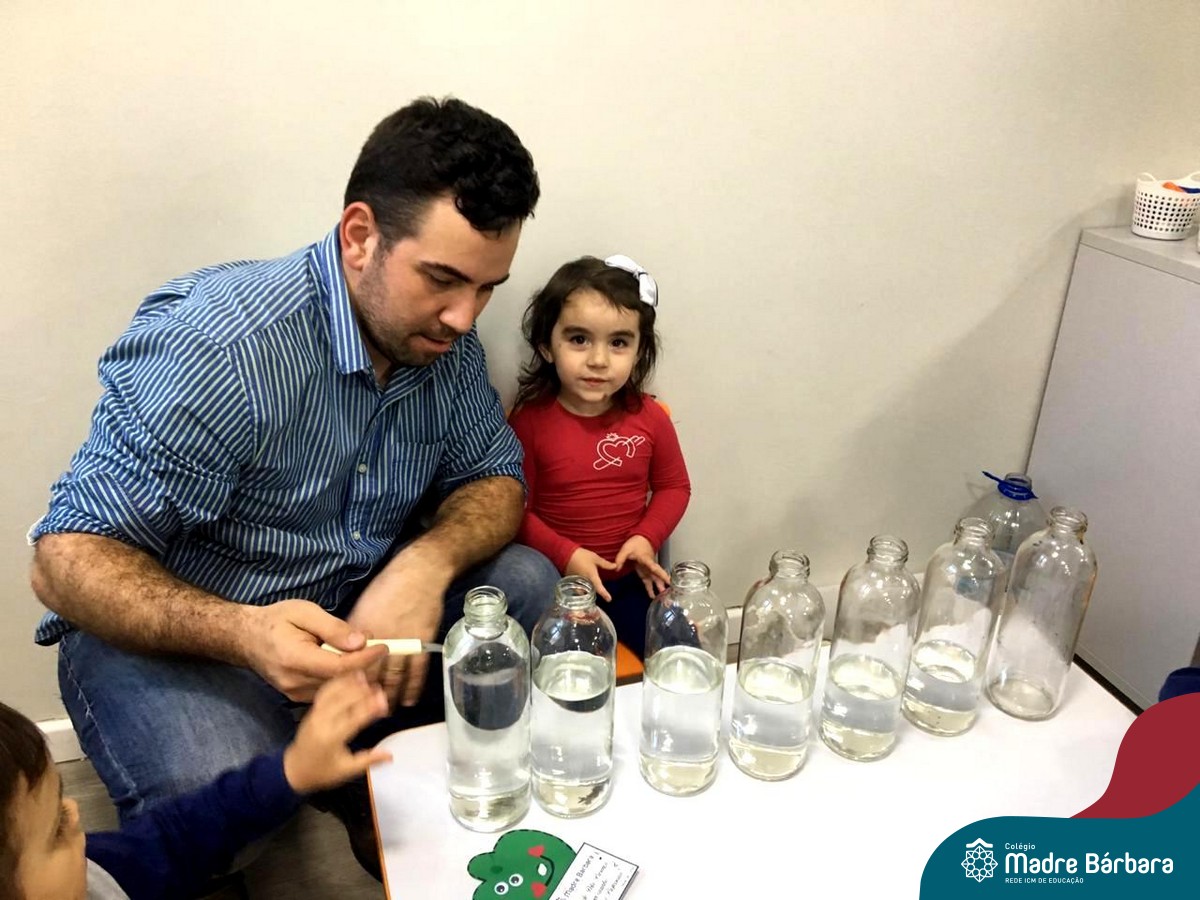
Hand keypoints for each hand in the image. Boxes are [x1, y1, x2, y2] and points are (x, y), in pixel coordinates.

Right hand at [241, 600, 387, 701]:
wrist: (246, 639)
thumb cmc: (276, 620)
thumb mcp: (304, 612)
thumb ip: (333, 628)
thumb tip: (360, 641)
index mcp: (295, 658)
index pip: (339, 667)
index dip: (365, 659)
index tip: (383, 647)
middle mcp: (295, 682)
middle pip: (341, 682)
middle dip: (365, 667)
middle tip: (378, 648)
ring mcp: (295, 694)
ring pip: (337, 691)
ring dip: (356, 675)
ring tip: (365, 655)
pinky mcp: (297, 698)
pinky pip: (328, 693)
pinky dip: (343, 681)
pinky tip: (349, 665)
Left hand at [283, 671, 393, 793]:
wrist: (293, 771)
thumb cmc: (322, 773)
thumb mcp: (346, 770)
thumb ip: (368, 760)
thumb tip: (390, 755)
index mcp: (332, 738)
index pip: (354, 719)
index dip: (370, 709)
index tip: (384, 702)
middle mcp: (322, 723)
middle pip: (344, 702)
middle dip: (362, 693)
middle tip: (379, 688)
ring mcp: (315, 715)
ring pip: (333, 694)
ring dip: (349, 684)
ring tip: (365, 676)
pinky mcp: (312, 711)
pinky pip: (324, 693)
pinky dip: (336, 683)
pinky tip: (347, 678)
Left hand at [346, 547, 450, 707]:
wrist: (419, 573)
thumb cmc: (388, 585)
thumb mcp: (362, 605)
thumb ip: (351, 630)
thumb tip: (342, 649)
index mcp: (361, 630)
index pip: (348, 662)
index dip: (345, 681)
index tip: (341, 697)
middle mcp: (379, 640)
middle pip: (370, 674)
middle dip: (364, 694)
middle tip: (360, 712)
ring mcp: (402, 642)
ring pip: (393, 677)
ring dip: (388, 696)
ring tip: (383, 711)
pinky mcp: (421, 642)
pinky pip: (417, 671)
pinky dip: (413, 687)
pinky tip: (409, 700)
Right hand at [565, 548, 617, 601]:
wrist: (565, 553)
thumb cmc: (582, 555)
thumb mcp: (595, 558)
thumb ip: (605, 564)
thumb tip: (615, 566)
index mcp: (591, 576)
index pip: (599, 588)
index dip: (604, 594)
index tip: (609, 599)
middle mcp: (584, 582)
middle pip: (590, 593)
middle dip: (594, 595)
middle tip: (601, 595)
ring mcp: (576, 583)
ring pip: (582, 593)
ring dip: (586, 594)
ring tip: (590, 593)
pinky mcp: (571, 581)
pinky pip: (577, 589)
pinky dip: (580, 590)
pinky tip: (583, 587)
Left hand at [615, 535, 669, 597]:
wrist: (642, 538)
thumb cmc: (636, 543)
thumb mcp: (626, 549)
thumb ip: (620, 558)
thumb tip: (616, 568)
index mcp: (647, 560)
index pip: (655, 568)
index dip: (662, 575)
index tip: (669, 581)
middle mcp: (650, 566)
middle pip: (657, 576)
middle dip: (662, 584)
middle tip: (667, 593)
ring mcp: (648, 569)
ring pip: (655, 579)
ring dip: (658, 588)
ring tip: (661, 598)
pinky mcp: (645, 571)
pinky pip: (649, 581)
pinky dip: (651, 588)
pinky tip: (652, 595)